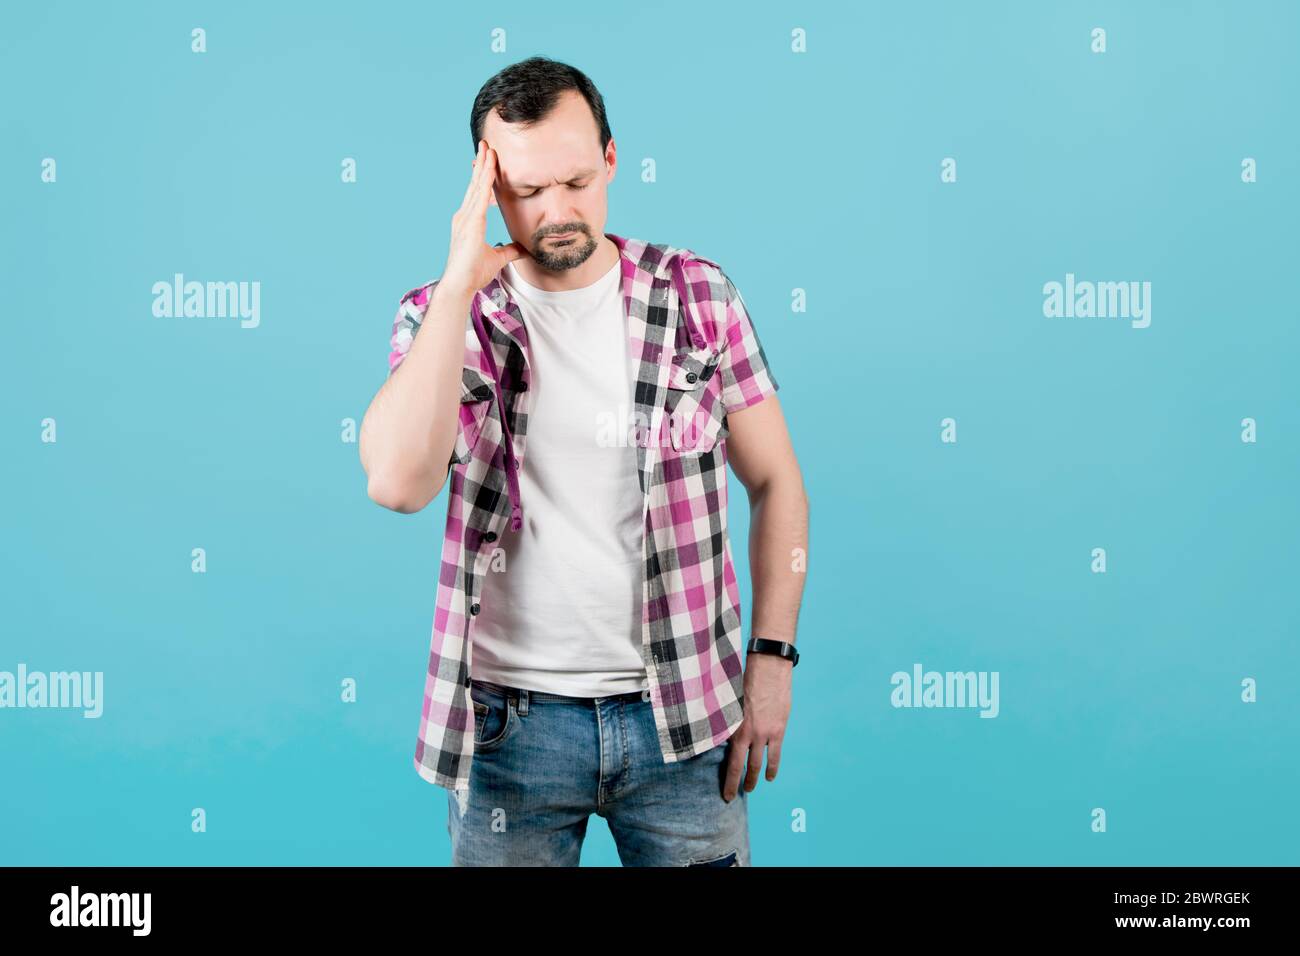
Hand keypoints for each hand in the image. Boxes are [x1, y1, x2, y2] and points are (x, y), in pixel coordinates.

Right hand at [442, 139, 528, 298]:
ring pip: (477, 186)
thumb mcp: (497, 259)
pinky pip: (480, 197)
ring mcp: (465, 218)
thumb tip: (524, 249)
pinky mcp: (470, 224)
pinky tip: (490, 168)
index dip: (483, 177)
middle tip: (487, 144)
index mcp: (468, 222)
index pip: (478, 194)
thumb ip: (510, 251)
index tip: (489, 161)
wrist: (460, 285)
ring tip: (488, 147)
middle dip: (481, 164)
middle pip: (475, 185)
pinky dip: (485, 181)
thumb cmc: (473, 273)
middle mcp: (464, 216)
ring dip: (483, 166)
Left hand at [722, 652, 791, 800]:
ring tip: (751, 788)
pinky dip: (772, 767)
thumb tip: (719, 735)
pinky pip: (775, 754)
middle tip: (733, 795)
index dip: (728, 781)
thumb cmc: (745, 679)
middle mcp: (747, 734)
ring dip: (755, 778)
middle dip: (738, 783)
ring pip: (758, 763)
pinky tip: (770, 776)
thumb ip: (726, 721)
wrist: (768, 668)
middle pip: (742, 767)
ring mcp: (764, 734)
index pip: (730, 763)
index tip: (726, 794)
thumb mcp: (729, 702)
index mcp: (733, 728)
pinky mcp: (778, 729)